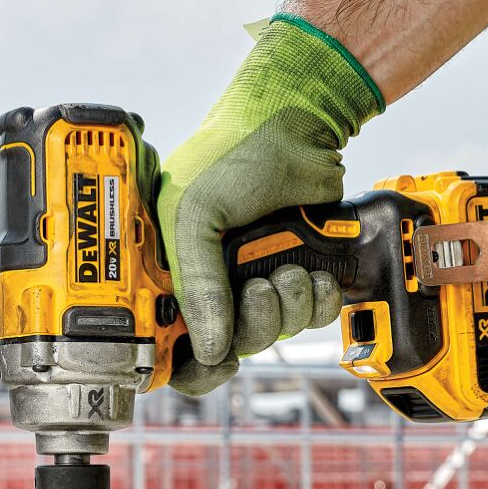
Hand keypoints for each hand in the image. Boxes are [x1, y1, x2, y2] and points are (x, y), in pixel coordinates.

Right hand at [157, 14, 381, 394]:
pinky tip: (312, 270)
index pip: (170, 341)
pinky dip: (317, 299)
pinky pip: (311, 315)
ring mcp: (256, 277)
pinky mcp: (299, 272)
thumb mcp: (195, 214)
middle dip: (252, 325)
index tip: (214, 361)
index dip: (189, 363)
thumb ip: (197, 284)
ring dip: (288, 308)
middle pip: (229, 345)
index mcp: (172, 268)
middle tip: (257, 288)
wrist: (298, 125)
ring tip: (289, 266)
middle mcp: (212, 280)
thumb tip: (211, 349)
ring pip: (274, 334)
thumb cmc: (233, 155)